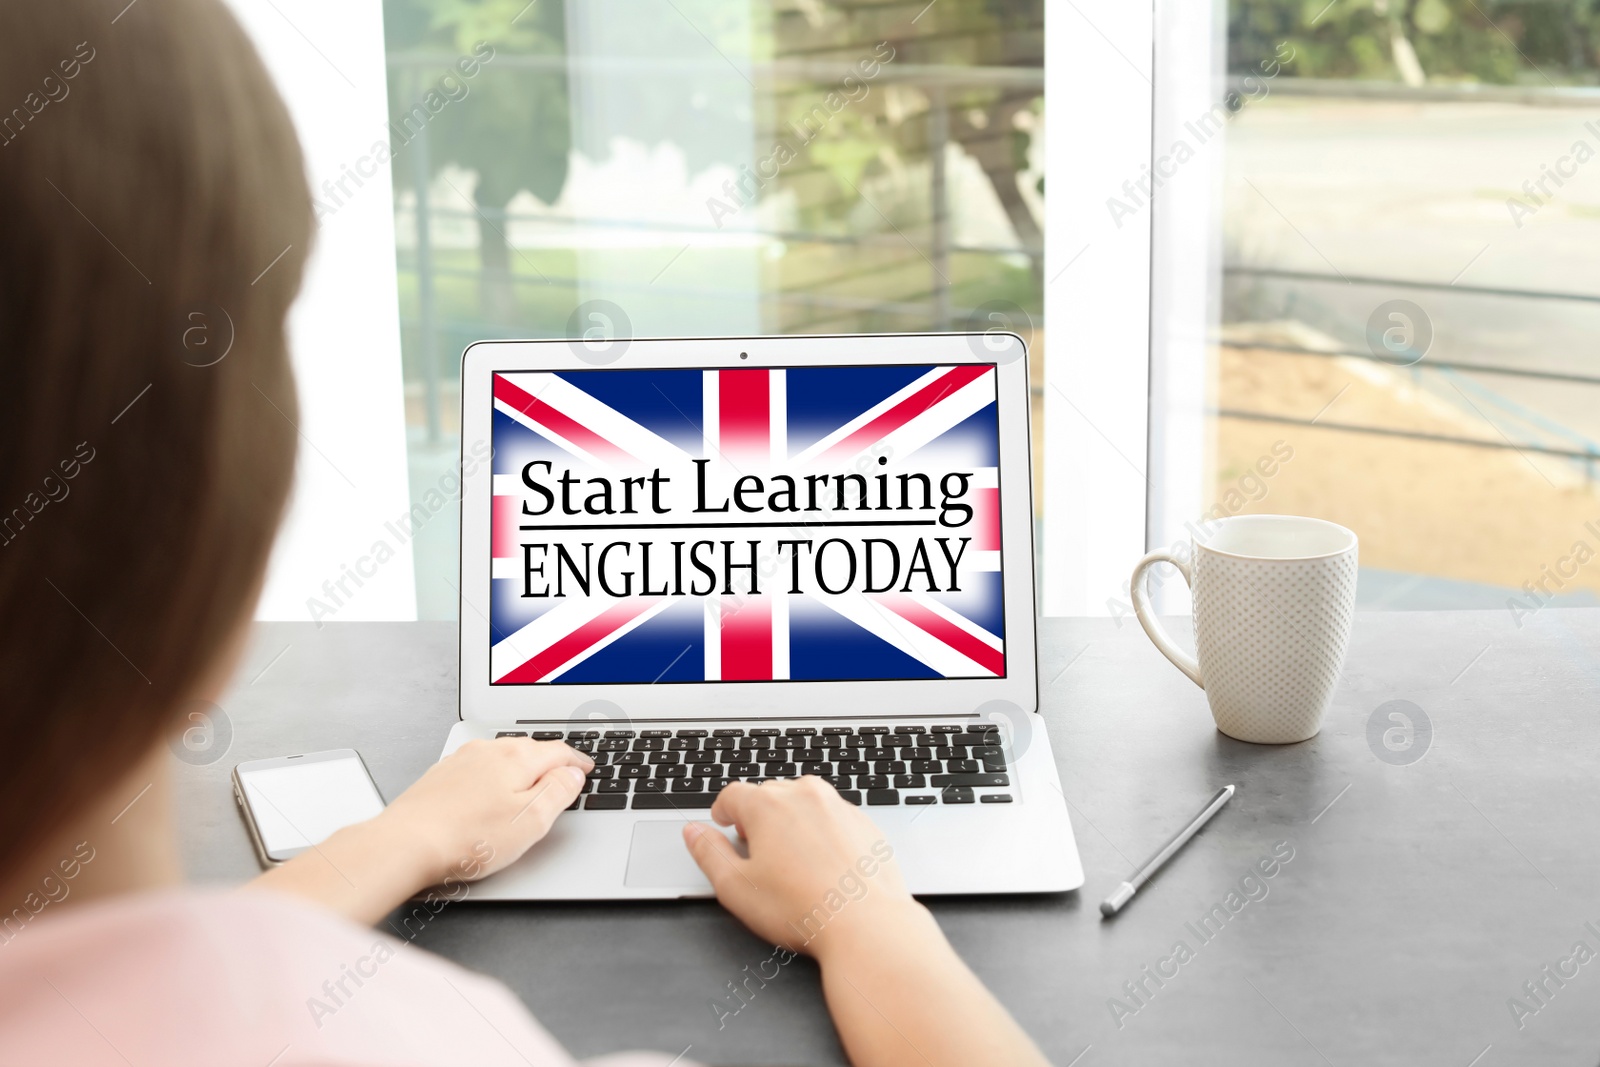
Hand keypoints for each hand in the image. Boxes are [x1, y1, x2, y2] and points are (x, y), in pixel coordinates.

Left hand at [377, 737, 592, 886]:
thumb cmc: (467, 838)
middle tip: (563, 774)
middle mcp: (488, 751)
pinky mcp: (441, 775)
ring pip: (502, 756)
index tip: (585, 770)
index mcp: (516, 758)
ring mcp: (461, 761)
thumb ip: (558, 793)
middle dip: (550, 761)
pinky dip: (493, 776)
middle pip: (530, 749)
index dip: (576, 762)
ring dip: (520, 766)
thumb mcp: (530, 822)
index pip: (558, 751)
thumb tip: (573, 775)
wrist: (405, 844)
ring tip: (530, 781)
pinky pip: (478, 768)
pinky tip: (490, 792)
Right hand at [684, 777, 1050, 1066]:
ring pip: (806, 803)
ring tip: (791, 859)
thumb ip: (708, 854)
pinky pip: (835, 819)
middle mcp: (805, 796)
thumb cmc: (802, 909)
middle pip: (770, 794)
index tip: (724, 822)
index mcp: (767, 805)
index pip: (733, 794)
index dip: (723, 811)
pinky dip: (824, 833)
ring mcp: (839, 807)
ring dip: (793, 821)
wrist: (866, 923)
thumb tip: (694, 833)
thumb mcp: (735, 887)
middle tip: (756, 850)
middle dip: (758, 817)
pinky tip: (823, 865)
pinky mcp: (865, 824)